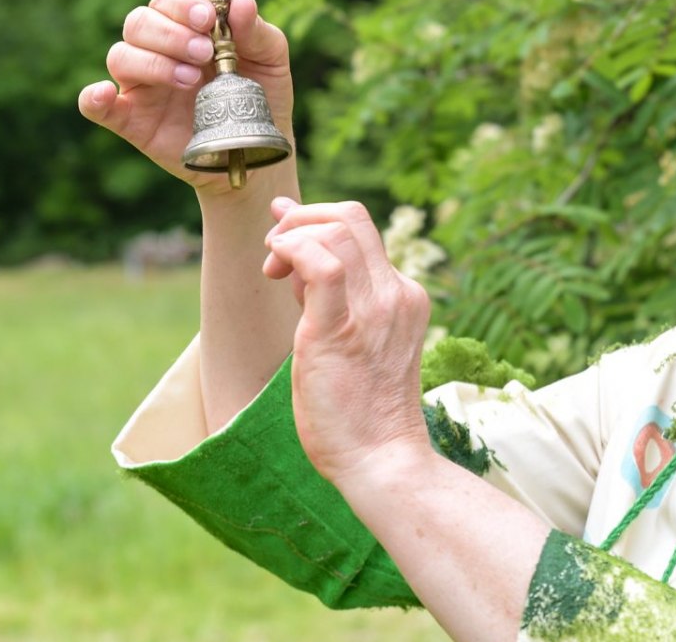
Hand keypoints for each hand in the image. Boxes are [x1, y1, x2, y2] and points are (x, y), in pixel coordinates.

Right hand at [78, 0, 293, 196]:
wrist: (257, 151)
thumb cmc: (260, 98)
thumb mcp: (271, 61)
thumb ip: (257, 32)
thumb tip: (242, 2)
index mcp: (186, 28)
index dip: (182, 3)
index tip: (207, 19)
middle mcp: (157, 50)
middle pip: (139, 22)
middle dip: (170, 34)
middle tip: (203, 53)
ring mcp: (142, 86)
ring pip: (120, 56)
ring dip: (152, 62)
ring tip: (190, 81)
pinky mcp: (133, 121)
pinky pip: (99, 107)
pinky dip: (93, 98)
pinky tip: (105, 94)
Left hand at [262, 198, 432, 483]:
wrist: (380, 460)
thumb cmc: (359, 411)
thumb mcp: (351, 341)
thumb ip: (330, 296)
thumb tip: (292, 254)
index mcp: (404, 296)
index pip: (360, 230)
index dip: (314, 224)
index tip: (284, 244)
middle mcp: (396, 295)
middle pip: (351, 216)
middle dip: (300, 220)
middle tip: (273, 254)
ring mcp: (375, 310)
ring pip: (337, 229)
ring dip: (291, 235)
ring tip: (272, 269)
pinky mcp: (342, 330)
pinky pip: (320, 264)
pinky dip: (291, 251)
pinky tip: (275, 271)